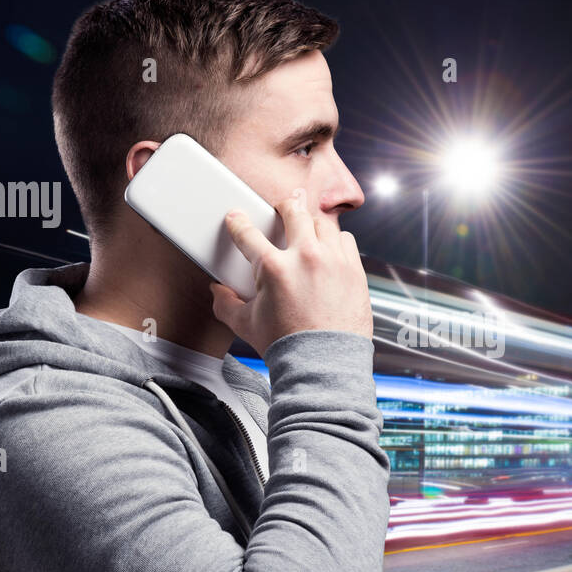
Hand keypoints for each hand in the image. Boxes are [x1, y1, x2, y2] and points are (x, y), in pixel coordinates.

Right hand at [209, 188, 371, 356]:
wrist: (324, 365)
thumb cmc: (286, 346)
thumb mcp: (246, 325)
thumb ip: (226, 304)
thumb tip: (217, 291)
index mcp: (273, 268)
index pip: (248, 233)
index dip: (238, 222)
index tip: (237, 219)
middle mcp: (305, 257)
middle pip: (294, 211)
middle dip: (284, 206)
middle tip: (281, 209)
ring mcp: (334, 261)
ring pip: (323, 223)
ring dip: (312, 224)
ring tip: (307, 231)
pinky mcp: (355, 271)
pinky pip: (346, 241)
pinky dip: (336, 242)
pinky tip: (330, 250)